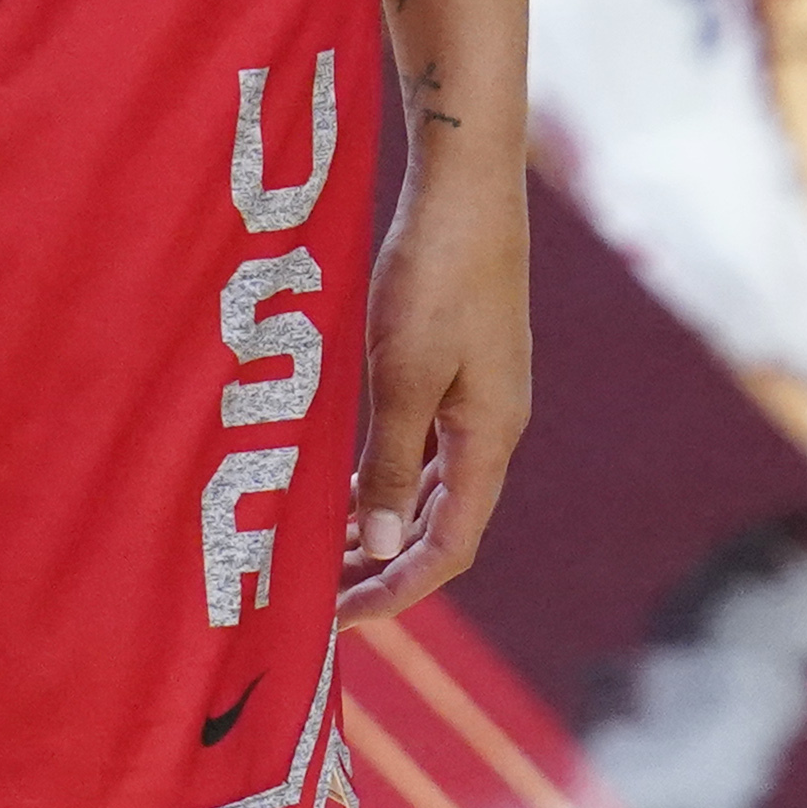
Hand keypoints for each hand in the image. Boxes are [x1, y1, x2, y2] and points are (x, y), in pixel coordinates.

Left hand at [338, 166, 531, 622]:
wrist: (466, 186)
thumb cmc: (435, 274)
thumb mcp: (402, 375)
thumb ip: (389, 464)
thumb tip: (381, 549)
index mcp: (489, 437)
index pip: (449, 547)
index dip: (396, 593)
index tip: (337, 621)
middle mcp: (492, 426)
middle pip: (442, 525)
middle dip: (382, 568)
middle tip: (314, 596)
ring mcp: (480, 396)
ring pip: (430, 488)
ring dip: (379, 524)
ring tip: (317, 550)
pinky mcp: (461, 367)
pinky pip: (423, 447)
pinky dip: (383, 477)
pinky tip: (340, 482)